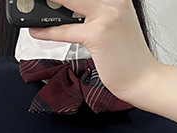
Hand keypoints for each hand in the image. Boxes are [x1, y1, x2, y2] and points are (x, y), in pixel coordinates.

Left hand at [28, 0, 159, 99]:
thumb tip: (69, 14)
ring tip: (33, 11)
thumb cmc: (128, 59)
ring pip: (69, 4)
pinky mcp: (98, 34)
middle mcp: (114, 2)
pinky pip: (66, 30)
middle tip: (37, 2)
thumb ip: (94, 17)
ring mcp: (107, 16)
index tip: (53, 1)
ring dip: (48, 9)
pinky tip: (37, 31)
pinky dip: (48, 31)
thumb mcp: (113, 28)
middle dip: (55, 0)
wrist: (143, 79)